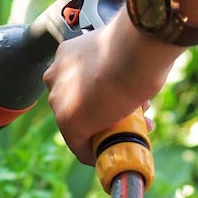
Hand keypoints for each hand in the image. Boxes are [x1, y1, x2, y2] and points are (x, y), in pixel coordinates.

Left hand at [43, 11, 182, 164]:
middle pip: (80, 105)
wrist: (135, 51)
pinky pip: (79, 145)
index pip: (81, 83)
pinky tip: (116, 150)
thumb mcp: (123, 49)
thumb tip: (133, 69)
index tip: (124, 100)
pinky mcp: (68, 122)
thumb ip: (118, 61)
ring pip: (81, 125)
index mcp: (68, 54)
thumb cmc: (137, 44)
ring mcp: (59, 99)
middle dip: (107, 114)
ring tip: (141, 127)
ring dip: (108, 132)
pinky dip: (97, 153)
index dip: (105, 95)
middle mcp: (56, 76)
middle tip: (135, 116)